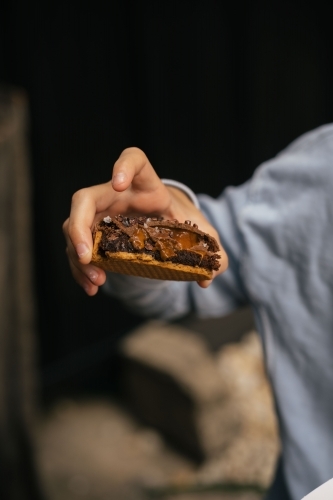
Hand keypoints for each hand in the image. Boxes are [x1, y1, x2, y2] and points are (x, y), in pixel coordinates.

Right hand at [63, 147, 227, 294]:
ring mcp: (101, 214)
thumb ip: (212, 250)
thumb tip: (209, 276)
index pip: (134, 160)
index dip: (123, 167)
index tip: (119, 184)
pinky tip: (92, 286)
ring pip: (74, 227)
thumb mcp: (201, 233)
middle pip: (85, 198)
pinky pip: (77, 248)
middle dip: (79, 226)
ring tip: (97, 280)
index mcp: (147, 185)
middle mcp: (117, 195)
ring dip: (78, 256)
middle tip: (87, 254)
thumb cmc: (182, 223)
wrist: (167, 227)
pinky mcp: (95, 235)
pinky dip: (80, 269)